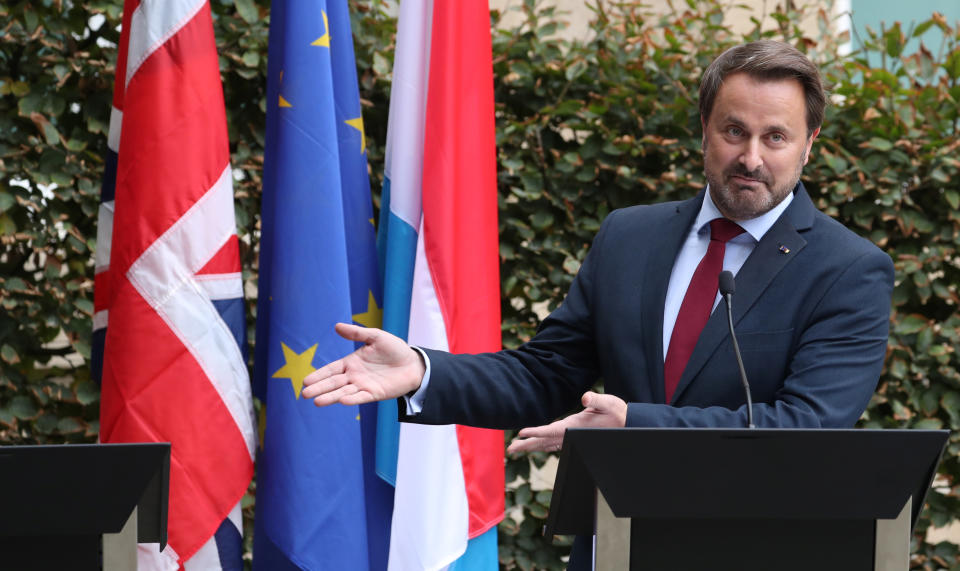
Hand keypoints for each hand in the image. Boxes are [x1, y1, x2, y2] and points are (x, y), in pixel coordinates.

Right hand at [301, 323, 425, 406]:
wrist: (414, 363)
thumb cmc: (395, 349)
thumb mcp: (375, 337)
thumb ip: (356, 333)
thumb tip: (336, 326)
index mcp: (352, 363)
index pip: (331, 370)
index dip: (319, 375)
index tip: (305, 380)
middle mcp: (355, 376)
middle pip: (333, 383)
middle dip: (319, 388)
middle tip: (304, 394)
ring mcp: (364, 386)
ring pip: (343, 392)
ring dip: (330, 397)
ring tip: (316, 401)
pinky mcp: (375, 394)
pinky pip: (361, 397)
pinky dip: (352, 399)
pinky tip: (342, 400)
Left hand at [506, 391, 626, 453]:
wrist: (625, 424)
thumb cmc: (616, 413)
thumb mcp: (608, 402)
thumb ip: (596, 399)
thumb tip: (585, 397)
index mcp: (575, 427)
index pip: (551, 430)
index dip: (536, 431)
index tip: (521, 433)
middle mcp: (571, 435)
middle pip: (544, 441)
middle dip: (527, 445)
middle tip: (510, 449)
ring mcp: (571, 437)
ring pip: (547, 444)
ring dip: (531, 446)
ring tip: (515, 448)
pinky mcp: (572, 436)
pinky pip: (552, 443)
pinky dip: (541, 443)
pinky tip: (534, 445)